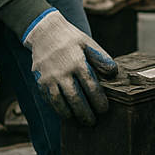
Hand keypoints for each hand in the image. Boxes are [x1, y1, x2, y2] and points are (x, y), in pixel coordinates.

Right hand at [22, 9, 115, 125]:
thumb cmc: (71, 39)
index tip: (105, 110)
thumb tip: (114, 72)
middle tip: (93, 122)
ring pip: (60, 102)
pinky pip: (49, 99)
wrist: (44, 32)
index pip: (91, 87)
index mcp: (78, 63)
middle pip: (76, 99)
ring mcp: (49, 78)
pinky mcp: (40, 81)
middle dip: (85, 113)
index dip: (99, 101)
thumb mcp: (89, 43)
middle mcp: (62, 72)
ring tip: (79, 121)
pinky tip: (65, 113)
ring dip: (70, 114)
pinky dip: (57, 108)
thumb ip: (102, 58)